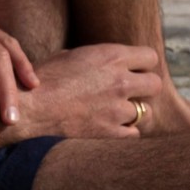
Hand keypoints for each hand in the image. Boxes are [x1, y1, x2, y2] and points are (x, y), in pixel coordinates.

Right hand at [1, 44, 162, 141]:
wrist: (34, 108)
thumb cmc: (46, 79)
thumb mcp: (72, 55)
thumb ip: (98, 59)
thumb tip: (106, 62)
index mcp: (112, 56)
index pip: (150, 58)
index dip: (143, 65)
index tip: (135, 70)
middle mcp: (120, 81)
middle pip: (155, 85)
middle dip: (146, 88)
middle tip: (132, 93)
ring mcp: (117, 109)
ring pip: (146, 113)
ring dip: (135, 113)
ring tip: (119, 113)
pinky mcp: (111, 132)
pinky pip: (134, 134)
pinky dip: (127, 133)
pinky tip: (115, 129)